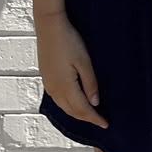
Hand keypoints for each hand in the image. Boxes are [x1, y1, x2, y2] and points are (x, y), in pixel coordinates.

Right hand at [35, 8, 108, 127]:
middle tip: (100, 121)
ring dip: (77, 113)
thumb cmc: (68, 41)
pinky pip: (58, 100)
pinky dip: (68, 106)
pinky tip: (74, 103)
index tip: (105, 124)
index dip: (94, 118)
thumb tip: (95, 103)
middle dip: (86, 118)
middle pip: (72, 111)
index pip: (82, 110)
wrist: (49, 26)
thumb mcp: (84, 61)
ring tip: (89, 114)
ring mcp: (48, 84)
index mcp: (65, 87)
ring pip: (64, 107)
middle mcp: (55, 90)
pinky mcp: (46, 78)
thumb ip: (90, 83)